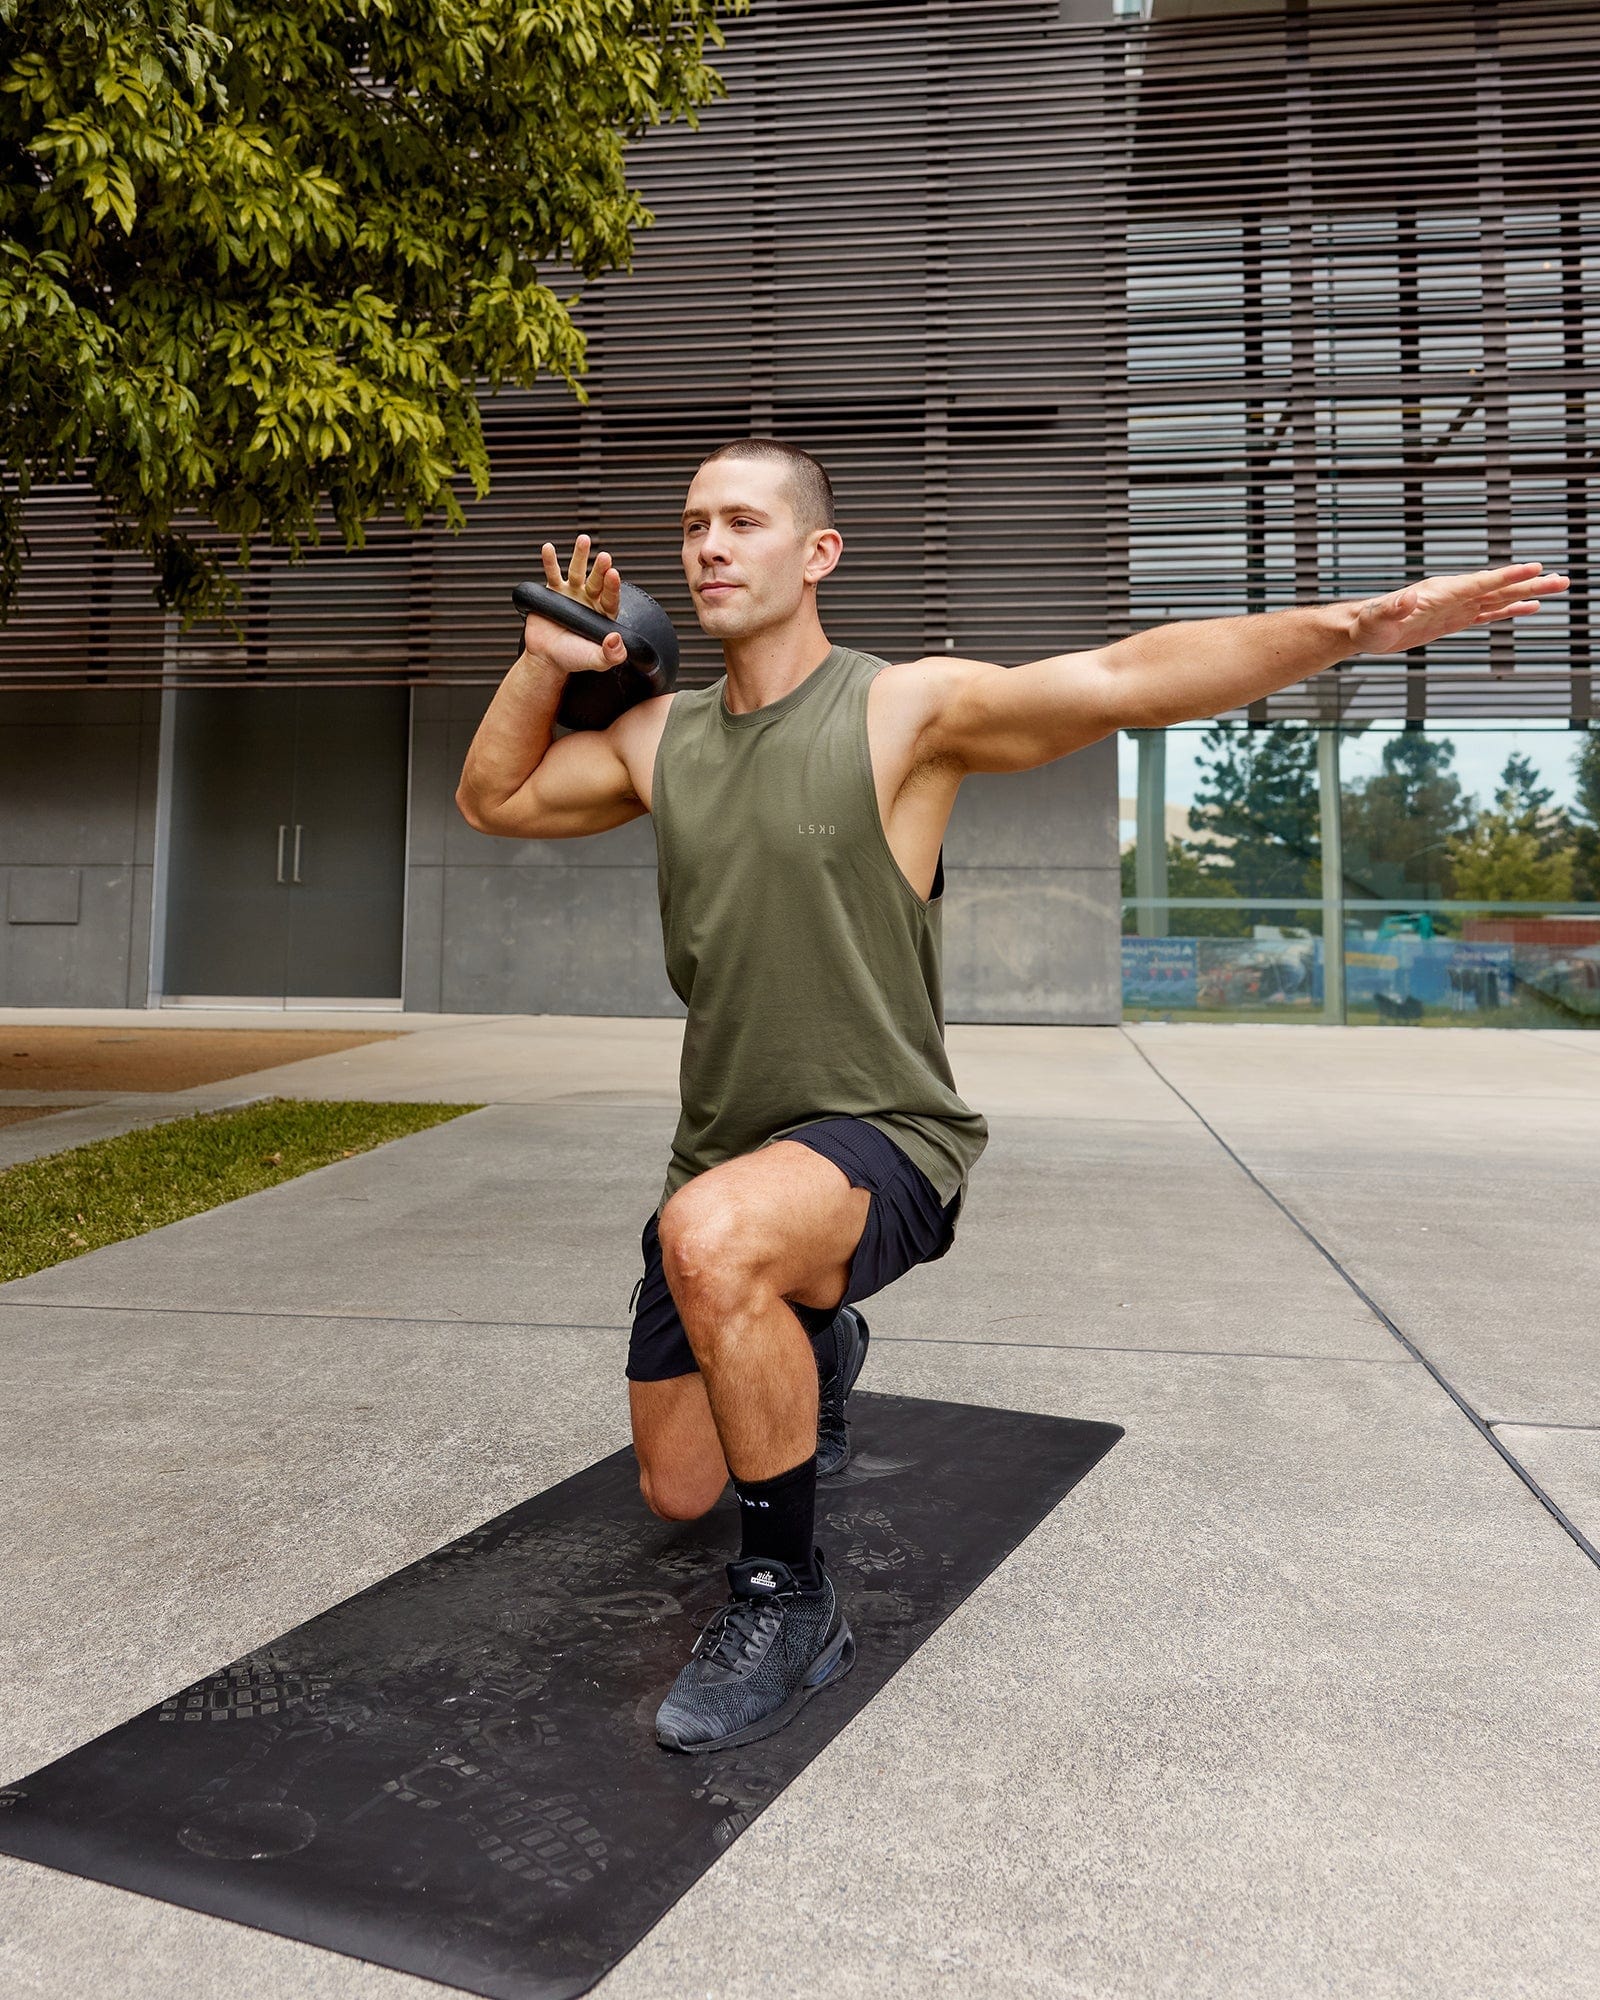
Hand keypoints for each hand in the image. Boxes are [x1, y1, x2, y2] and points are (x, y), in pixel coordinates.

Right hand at [522, 533, 628, 673]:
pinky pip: (552, 574)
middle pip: (596, 581)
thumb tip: (616, 640)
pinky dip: (550, 561)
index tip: (613, 574)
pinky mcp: (553, 592)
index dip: (612, 587)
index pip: (611, 598)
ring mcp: (572, 593)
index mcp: (604, 614)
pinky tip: (548, 547)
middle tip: (605, 557)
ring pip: (577, 571)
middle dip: (600, 569)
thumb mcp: (594, 660)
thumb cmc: (573, 659)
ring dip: (580, 555)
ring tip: (584, 539)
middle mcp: (590, 599)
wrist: (547, 658)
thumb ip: (610, 655)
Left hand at [1349, 560, 1569, 655]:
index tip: (1534, 567)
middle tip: (1562, 579)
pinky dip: (1510, 610)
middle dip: (1530, 583)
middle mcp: (1454, 594)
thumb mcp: (1379, 618)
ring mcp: (1456, 606)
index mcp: (1441, 592)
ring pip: (1500, 598)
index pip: (1481, 583)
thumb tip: (1407, 599)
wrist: (1365, 629)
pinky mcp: (1455, 620)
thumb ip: (1393, 608)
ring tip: (1557, 586)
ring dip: (1528, 593)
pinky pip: (1488, 613)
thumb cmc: (1370, 624)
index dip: (1507, 577)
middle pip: (1499, 588)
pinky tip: (1530, 608)